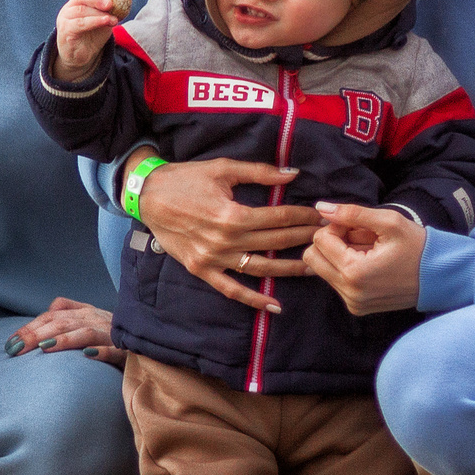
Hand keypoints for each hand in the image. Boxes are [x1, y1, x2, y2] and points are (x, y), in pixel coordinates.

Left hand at [6, 297, 125, 366]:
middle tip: (17, 349)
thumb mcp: (89, 320)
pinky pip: (115, 350)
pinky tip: (88, 355)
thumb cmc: (113, 334)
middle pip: (63, 323)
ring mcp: (112, 334)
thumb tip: (43, 318)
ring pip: (86, 333)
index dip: (31, 327)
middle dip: (37, 334)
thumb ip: (67, 312)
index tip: (11, 342)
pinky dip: (101, 352)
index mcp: (85, 312)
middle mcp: (96, 319)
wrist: (149, 342)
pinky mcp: (128, 350)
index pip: (53, 315)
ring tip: (43, 348)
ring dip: (64, 340)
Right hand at [52, 0, 120, 82]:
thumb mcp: (103, 20)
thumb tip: (125, 1)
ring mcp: (65, 19)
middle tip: (111, 3)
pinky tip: (106, 22)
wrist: (81, 57)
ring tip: (113, 19)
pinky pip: (79, 24)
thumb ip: (109, 11)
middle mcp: (69, 8)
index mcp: (78, 2)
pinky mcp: (65, 31)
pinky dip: (94, 22)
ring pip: (80, 10)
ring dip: (99, 13)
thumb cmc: (92, 35)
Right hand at [132, 154, 320, 313]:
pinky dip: (253, 299)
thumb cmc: (185, 178)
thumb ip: (259, 172)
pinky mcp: (202, 269)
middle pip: (275, 241)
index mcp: (232, 215)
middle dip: (304, 238)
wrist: (147, 195)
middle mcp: (225, 241)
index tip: (322, 215)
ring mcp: (213, 259)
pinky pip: (231, 289)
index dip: (303, 216)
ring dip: (290, 269)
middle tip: (327, 237)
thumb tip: (293, 174)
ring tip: (315, 267)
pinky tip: (275, 305)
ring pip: (261, 268)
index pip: (279, 218)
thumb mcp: (222, 169)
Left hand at [304, 202, 425, 315]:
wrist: (441, 277)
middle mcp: (349, 292)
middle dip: (330, 243)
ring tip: (367, 251)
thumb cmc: (418, 247)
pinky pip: (336, 283)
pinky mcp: (357, 307)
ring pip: (322, 270)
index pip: (320, 240)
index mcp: (354, 272)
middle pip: (313, 257)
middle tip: (357, 238)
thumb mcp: (389, 222)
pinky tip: (369, 265)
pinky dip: (346, 270)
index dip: (336, 227)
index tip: (357, 227)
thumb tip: (321, 207)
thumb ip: (352, 213)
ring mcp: (353, 303)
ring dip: (339, 256)